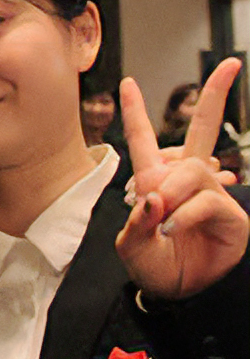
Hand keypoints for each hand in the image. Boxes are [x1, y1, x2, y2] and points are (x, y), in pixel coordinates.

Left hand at [117, 58, 248, 298]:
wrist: (180, 294)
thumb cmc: (154, 266)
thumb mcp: (131, 246)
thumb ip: (137, 222)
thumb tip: (153, 197)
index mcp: (155, 180)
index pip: (144, 139)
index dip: (136, 111)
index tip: (127, 82)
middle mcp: (187, 180)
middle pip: (203, 129)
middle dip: (218, 94)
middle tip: (233, 64)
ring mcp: (212, 193)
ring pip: (193, 169)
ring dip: (172, 193)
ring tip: (162, 221)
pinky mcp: (231, 213)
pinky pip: (205, 200)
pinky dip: (184, 214)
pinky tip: (174, 228)